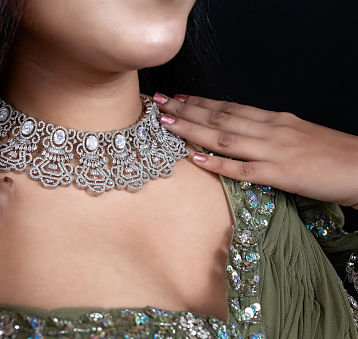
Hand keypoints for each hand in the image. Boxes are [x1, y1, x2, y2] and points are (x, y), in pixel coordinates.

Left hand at [152, 93, 357, 208]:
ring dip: (193, 129)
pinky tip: (196, 159)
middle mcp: (269, 129)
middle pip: (220, 117)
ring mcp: (273, 150)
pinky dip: (217, 163)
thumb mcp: (297, 133)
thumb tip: (242, 132)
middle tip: (160, 103)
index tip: (178, 97)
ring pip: (225, 137)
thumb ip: (268, 132)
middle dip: (187, 110)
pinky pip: (242, 169)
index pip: (229, 107)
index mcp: (274, 119)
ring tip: (168, 123)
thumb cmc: (331, 152)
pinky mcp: (280, 173)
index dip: (200, 102)